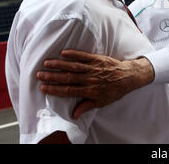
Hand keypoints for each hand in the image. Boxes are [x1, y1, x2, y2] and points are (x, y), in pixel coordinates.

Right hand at [36, 50, 154, 118]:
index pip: (68, 90)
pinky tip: (64, 52)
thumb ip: (86, 106)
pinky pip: (84, 56)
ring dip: (59, 64)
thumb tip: (74, 114)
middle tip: (39, 75)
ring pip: (73, 66)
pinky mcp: (97, 59)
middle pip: (68, 78)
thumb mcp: (102, 102)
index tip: (43, 87)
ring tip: (46, 63)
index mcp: (89, 91)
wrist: (129, 77)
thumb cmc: (115, 90)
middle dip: (52, 76)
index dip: (54, 89)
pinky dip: (74, 54)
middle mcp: (90, 79)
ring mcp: (93, 68)